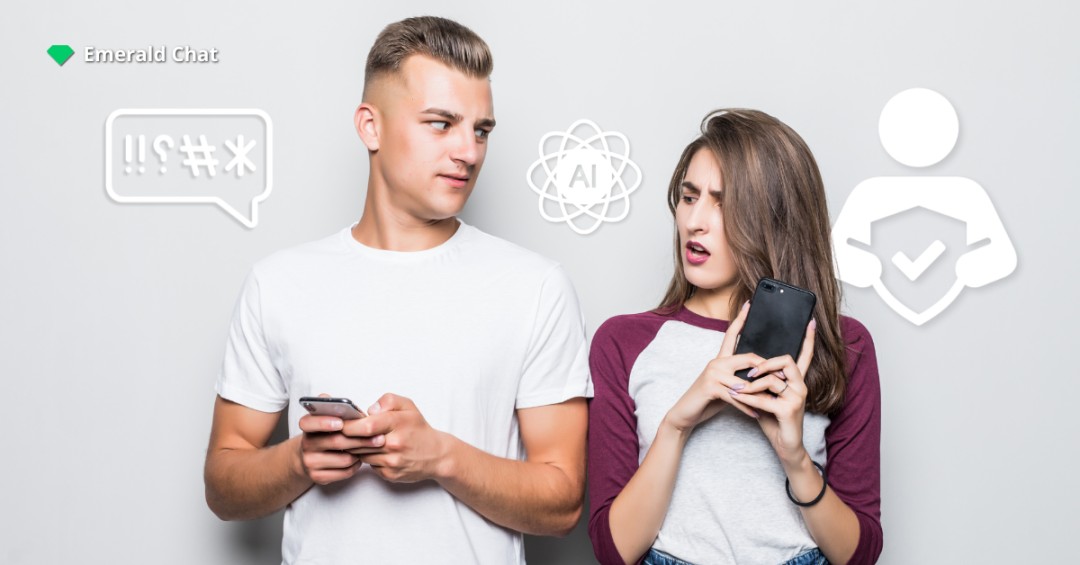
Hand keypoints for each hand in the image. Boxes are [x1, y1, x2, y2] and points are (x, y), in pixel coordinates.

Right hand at [295, 393, 382, 484]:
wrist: (313, 457)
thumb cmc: (327, 433)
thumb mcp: (326, 417)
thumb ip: (330, 406)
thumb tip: (332, 398)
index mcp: (308, 426)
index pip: (308, 423)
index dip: (323, 422)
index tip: (340, 422)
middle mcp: (306, 444)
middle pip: (336, 442)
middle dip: (360, 439)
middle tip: (379, 437)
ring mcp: (310, 462)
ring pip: (344, 459)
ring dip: (360, 453)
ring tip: (370, 447)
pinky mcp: (317, 477)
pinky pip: (344, 472)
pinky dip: (356, 465)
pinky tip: (359, 458)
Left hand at [347, 393, 451, 482]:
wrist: (437, 455)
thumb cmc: (419, 429)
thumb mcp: (409, 406)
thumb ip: (388, 400)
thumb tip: (370, 410)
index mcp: (398, 423)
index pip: (366, 425)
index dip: (349, 425)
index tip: (341, 423)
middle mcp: (395, 444)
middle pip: (358, 442)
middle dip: (347, 437)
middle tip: (341, 432)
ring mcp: (392, 461)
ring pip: (361, 454)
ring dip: (357, 448)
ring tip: (361, 440)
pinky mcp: (390, 474)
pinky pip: (370, 465)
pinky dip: (369, 459)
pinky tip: (375, 452)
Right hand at [663, 301, 765, 433]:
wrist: (685, 414)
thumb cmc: (707, 400)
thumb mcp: (725, 386)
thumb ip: (739, 377)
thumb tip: (760, 376)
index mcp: (720, 359)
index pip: (731, 335)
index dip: (740, 318)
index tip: (750, 304)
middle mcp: (716, 362)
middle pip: (748, 358)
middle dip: (767, 370)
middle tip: (783, 378)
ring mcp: (712, 373)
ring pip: (746, 381)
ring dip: (760, 394)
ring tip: (773, 401)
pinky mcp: (710, 387)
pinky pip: (737, 396)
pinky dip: (748, 407)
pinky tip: (756, 413)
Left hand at [726, 319, 816, 465]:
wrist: (785, 446)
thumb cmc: (774, 420)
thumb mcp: (767, 396)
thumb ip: (762, 381)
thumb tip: (747, 366)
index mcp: (796, 381)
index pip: (805, 355)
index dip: (808, 339)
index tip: (811, 321)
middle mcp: (801, 386)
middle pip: (786, 361)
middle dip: (764, 363)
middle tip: (748, 373)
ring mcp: (797, 398)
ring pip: (772, 380)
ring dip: (750, 385)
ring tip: (735, 389)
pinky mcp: (789, 411)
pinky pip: (764, 399)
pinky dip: (748, 399)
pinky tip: (737, 399)